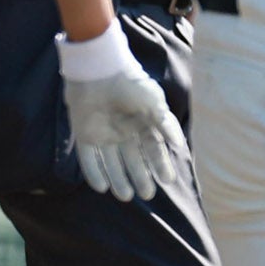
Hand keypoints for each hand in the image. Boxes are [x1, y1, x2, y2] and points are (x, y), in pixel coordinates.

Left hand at [56, 25, 186, 202]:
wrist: (99, 69)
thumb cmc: (130, 84)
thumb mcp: (154, 103)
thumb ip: (166, 125)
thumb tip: (180, 146)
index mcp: (142, 123)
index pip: (154, 149)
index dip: (161, 165)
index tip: (168, 180)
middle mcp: (124, 131)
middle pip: (133, 160)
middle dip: (140, 177)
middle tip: (147, 195)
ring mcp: (103, 133)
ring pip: (112, 162)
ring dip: (118, 179)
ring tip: (125, 196)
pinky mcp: (84, 134)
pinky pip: (89, 158)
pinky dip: (94, 172)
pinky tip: (101, 187)